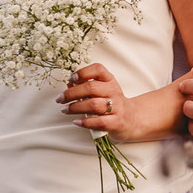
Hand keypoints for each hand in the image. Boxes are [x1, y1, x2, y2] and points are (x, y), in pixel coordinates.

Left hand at [59, 62, 180, 141]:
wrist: (132, 119)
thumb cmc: (112, 104)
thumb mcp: (102, 91)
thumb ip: (86, 87)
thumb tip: (69, 85)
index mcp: (110, 80)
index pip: (98, 69)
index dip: (82, 73)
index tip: (71, 79)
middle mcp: (114, 91)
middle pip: (91, 88)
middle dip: (72, 93)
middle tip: (61, 99)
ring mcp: (117, 107)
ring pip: (94, 104)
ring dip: (75, 107)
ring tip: (65, 110)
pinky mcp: (117, 122)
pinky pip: (99, 121)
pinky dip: (85, 122)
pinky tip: (77, 121)